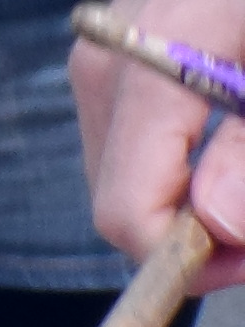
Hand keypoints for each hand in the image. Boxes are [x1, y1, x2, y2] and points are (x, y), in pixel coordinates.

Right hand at [84, 0, 244, 289]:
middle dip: (203, 235)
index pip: (128, 214)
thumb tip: (216, 227)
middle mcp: (100, 68)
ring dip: (198, 204)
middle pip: (126, 208)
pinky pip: (133, 153)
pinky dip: (185, 172)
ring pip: (129, 186)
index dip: (200, 262)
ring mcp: (95, 64)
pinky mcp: (105, 66)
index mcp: (143, 69)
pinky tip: (232, 140)